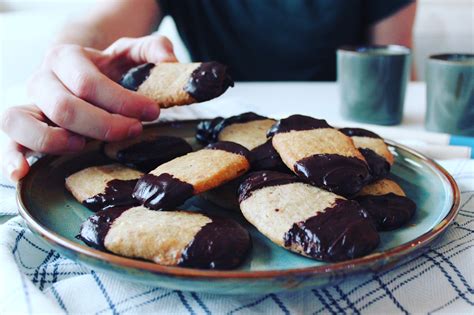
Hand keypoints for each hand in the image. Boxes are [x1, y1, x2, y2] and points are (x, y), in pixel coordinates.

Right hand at [1, 35, 176, 180]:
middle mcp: (42, 79)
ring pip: (24, 123)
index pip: (89, 83)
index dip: (123, 101)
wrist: (81, 73)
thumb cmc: (108, 69)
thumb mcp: (131, 53)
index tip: (153, 112)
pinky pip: (8, 142)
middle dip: (104, 124)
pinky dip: (12, 158)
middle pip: (64, 107)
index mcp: (66, 57)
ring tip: (84, 146)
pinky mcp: (22, 129)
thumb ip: (152, 49)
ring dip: (56, 140)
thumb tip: (170, 61)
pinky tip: (23, 172)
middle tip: (134, 130)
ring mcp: (29, 105)